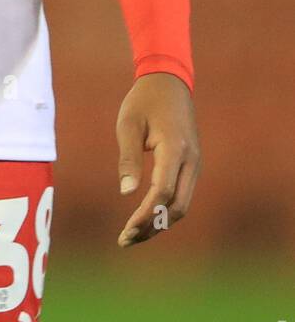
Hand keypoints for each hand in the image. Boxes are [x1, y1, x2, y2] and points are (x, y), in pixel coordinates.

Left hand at [115, 72, 200, 247]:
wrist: (168, 82)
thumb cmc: (143, 101)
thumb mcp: (128, 124)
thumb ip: (128, 158)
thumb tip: (126, 193)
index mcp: (175, 148)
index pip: (163, 191)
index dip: (146, 214)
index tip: (127, 230)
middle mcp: (191, 160)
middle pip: (178, 207)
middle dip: (153, 226)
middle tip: (126, 239)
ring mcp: (194, 164)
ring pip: (183, 205)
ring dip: (160, 222)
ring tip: (133, 235)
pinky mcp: (191, 165)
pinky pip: (182, 195)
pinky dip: (165, 210)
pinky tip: (145, 218)